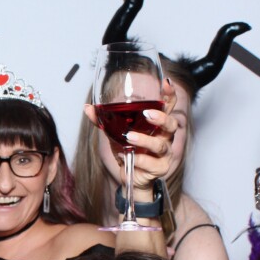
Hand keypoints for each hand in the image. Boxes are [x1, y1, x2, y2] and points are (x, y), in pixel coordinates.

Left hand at [82, 79, 177, 193]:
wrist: (131, 176)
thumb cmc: (128, 151)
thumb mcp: (115, 133)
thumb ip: (104, 120)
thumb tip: (88, 107)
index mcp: (157, 125)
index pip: (168, 107)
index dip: (170, 95)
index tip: (166, 83)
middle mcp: (164, 137)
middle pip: (171, 124)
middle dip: (161, 118)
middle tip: (147, 114)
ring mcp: (164, 154)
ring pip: (160, 145)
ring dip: (145, 140)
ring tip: (129, 138)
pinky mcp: (160, 168)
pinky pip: (151, 163)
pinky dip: (138, 159)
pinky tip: (126, 156)